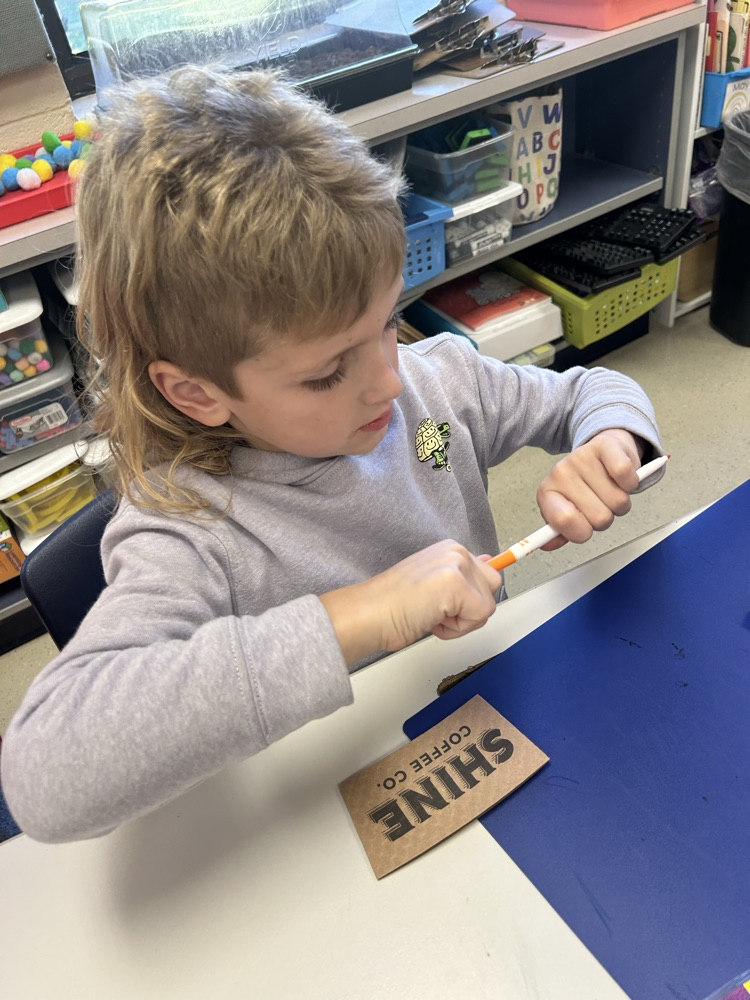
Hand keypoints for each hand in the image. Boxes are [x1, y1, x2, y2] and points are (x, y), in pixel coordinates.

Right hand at [320, 540, 501, 666]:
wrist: (368, 614)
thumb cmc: (391, 606)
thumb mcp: (433, 586)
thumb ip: (462, 578)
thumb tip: (492, 566)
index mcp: (450, 550)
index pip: (486, 575)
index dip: (467, 600)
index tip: (445, 604)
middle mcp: (455, 552)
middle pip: (491, 590)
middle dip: (468, 611)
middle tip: (436, 611)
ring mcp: (456, 565)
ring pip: (487, 606)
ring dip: (460, 622)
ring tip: (431, 614)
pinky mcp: (457, 584)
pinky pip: (479, 617)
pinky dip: (457, 629)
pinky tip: (432, 620)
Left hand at [536, 429, 643, 549]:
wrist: (602, 451)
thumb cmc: (585, 486)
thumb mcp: (567, 510)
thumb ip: (560, 531)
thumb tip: (547, 545)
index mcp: (547, 493)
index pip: (563, 521)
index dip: (581, 532)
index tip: (585, 527)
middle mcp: (560, 474)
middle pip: (599, 518)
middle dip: (606, 517)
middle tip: (600, 503)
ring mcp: (582, 458)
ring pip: (617, 501)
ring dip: (620, 502)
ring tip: (611, 489)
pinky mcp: (606, 447)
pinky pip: (626, 475)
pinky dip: (631, 483)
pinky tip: (622, 479)